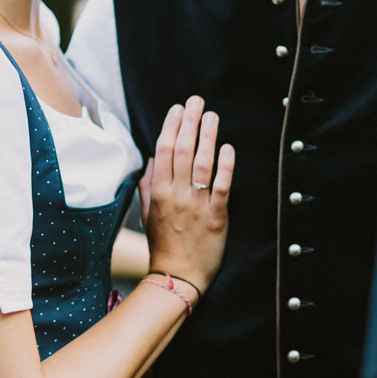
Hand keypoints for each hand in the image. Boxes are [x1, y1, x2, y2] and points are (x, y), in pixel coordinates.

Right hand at [139, 96, 232, 294]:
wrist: (178, 276)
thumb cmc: (163, 245)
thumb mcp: (147, 214)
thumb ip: (148, 185)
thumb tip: (153, 159)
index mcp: (159, 192)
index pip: (163, 151)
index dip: (170, 126)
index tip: (177, 108)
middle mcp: (177, 195)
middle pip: (182, 150)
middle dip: (189, 122)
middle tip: (196, 101)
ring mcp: (197, 205)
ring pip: (202, 163)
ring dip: (207, 136)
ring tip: (212, 115)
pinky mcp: (217, 217)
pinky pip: (222, 187)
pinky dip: (225, 166)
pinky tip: (228, 148)